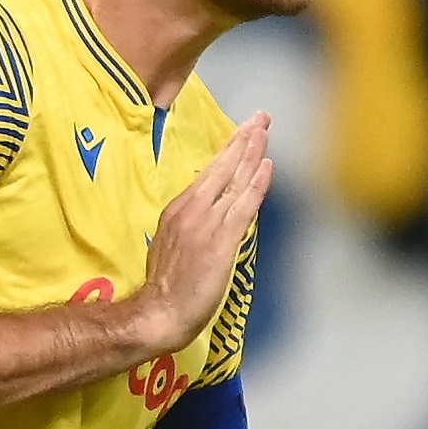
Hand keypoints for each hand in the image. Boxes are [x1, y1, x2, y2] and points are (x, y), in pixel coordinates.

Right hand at [132, 115, 271, 353]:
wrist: (160, 311)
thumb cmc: (167, 285)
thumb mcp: (173, 243)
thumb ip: (191, 224)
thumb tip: (213, 212)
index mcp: (178, 209)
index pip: (209, 172)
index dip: (228, 150)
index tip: (243, 131)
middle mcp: (192, 210)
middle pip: (222, 167)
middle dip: (243, 140)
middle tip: (261, 117)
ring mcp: (206, 223)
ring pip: (234, 180)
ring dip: (252, 153)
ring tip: (264, 129)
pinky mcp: (221, 240)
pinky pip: (243, 205)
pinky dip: (256, 184)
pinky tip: (267, 166)